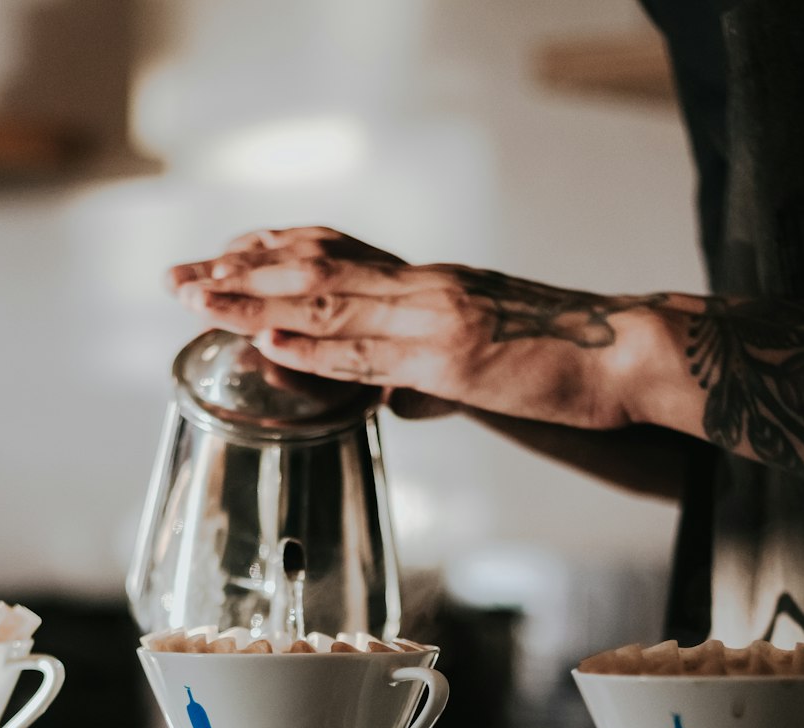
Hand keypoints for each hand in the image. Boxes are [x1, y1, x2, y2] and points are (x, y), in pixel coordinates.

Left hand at [168, 225, 659, 429]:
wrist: (626, 353)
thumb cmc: (563, 358)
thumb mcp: (486, 359)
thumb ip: (433, 375)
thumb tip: (398, 399)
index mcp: (428, 282)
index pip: (332, 253)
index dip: (267, 254)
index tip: (218, 260)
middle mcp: (423, 287)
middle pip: (312, 267)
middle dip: (237, 273)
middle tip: (176, 279)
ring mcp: (436, 318)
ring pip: (329, 302)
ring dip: (255, 302)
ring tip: (197, 300)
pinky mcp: (454, 357)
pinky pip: (372, 353)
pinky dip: (316, 349)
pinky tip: (271, 346)